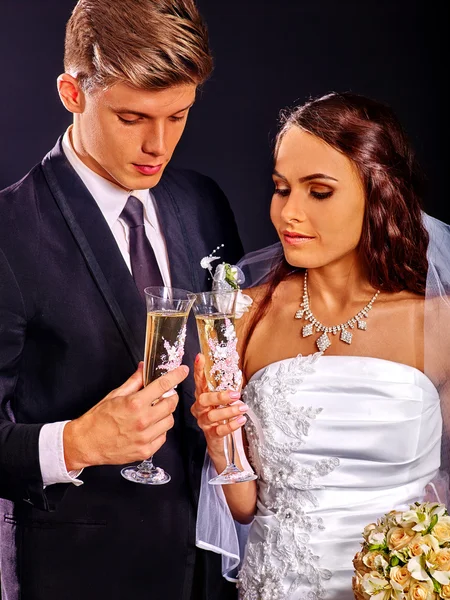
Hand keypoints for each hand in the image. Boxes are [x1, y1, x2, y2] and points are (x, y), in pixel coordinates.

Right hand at [64, 363, 187, 469]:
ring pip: (170, 421)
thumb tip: (144, 368)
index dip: (176, 376)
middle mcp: (143, 421)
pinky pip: (163, 437)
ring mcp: (145, 438)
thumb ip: (134, 381)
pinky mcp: (145, 451)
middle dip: (170, 397)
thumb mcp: (115, 395)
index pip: (163, 385)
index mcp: (135, 403)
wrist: (86, 443)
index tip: (182, 371)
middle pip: (171, 404)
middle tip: (162, 397)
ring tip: (152, 414)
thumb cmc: (98, 419)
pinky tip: (148, 428)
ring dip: (165, 415)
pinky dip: (159, 430)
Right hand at [191, 354, 248, 458]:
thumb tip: (238, 373)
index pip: (198, 381)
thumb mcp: (223, 401)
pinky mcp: (211, 435)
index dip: (198, 370)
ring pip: (212, 415)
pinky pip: (219, 430)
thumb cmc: (221, 416)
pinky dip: (231, 425)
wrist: (219, 444)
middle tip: (236, 394)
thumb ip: (229, 388)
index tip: (200, 357)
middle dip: (219, 396)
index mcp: (202, 396)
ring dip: (229, 410)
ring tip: (243, 407)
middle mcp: (199, 409)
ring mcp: (204, 422)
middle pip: (203, 400)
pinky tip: (241, 420)